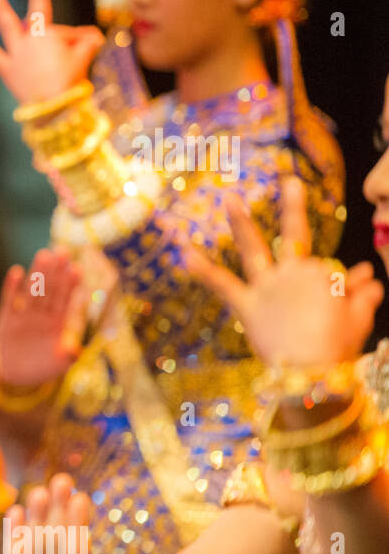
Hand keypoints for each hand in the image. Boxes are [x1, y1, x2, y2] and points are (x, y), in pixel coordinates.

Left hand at [0, 0, 104, 104]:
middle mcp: (32, 40)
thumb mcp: (84, 58)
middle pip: (35, 17)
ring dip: (0, 9)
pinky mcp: (7, 69)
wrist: (53, 106)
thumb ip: (87, 43)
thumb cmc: (71, 82)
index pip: (65, 31)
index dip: (77, 35)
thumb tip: (93, 37)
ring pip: (9, 27)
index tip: (88, 34)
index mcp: (52, 36)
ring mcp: (18, 53)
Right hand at [0, 247, 86, 387]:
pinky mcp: (6, 321)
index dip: (71, 285)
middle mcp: (42, 315)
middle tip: (62, 251)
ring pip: (32, 292)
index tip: (77, 268)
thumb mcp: (58, 364)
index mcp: (58, 322)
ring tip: (43, 255)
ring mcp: (24, 316)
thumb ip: (66, 355)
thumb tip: (75, 350)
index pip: (66, 300)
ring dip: (37, 274)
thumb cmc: (43, 367)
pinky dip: (12, 288)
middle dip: (56, 271)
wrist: (18, 376)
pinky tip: (16, 272)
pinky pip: (9, 302)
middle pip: (50, 290)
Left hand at [185, 178, 382, 368]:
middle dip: (293, 207)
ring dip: (241, 223)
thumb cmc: (337, 348)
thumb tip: (370, 279)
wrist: (310, 371)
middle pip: (295, 234)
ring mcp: (267, 287)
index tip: (340, 308)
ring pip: (254, 249)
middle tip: (290, 182)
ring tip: (230, 200)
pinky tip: (183, 254)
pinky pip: (222, 284)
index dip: (336, 290)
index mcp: (323, 275)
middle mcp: (294, 274)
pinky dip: (202, 270)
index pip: (326, 270)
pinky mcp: (245, 305)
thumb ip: (363, 296)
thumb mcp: (358, 319)